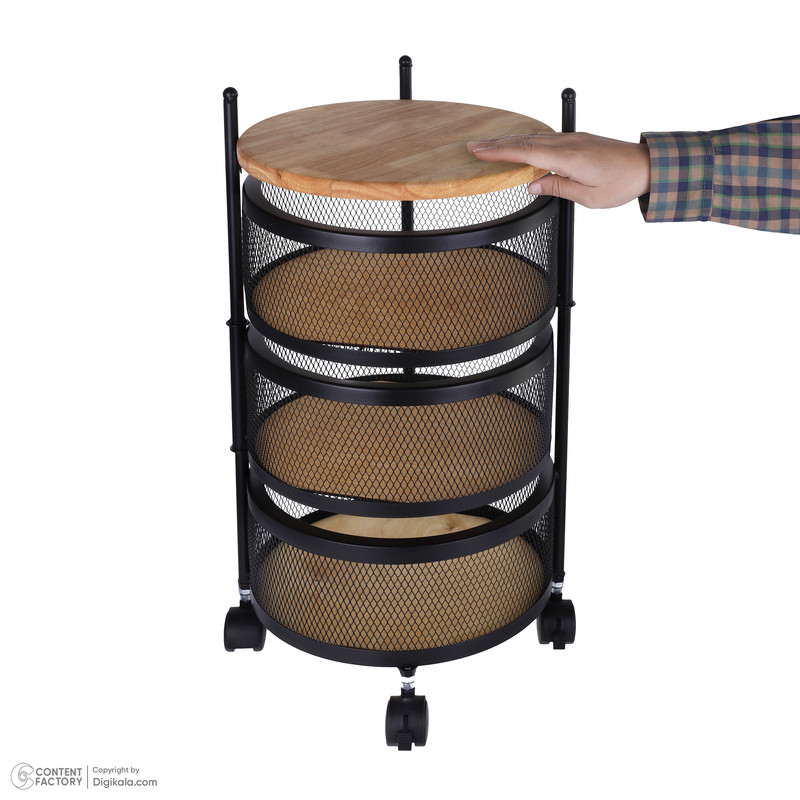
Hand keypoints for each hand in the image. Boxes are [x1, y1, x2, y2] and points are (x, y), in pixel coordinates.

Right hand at [467, 132, 650, 208]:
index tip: (478, 152)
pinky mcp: (578, 141)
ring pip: (534, 137)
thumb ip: (558, 188)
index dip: (499, 153)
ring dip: (509, 141)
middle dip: (496, 144)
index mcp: (569, 158)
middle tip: (472, 146)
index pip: (526, 153)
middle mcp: (569, 143)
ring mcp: (574, 139)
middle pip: (525, 141)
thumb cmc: (622, 183)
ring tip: (488, 145)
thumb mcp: (588, 197)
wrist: (648, 166)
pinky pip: (545, 138)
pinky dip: (526, 140)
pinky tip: (518, 144)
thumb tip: (532, 186)